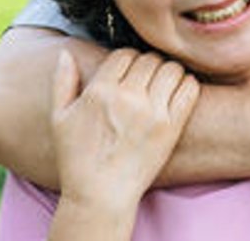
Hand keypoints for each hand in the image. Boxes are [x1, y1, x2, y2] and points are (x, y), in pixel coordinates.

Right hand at [51, 49, 198, 212]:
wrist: (100, 195)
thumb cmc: (77, 158)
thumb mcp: (60, 119)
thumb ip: (63, 82)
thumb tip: (66, 53)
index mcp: (99, 91)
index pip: (125, 54)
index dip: (128, 59)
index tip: (129, 72)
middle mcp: (127, 97)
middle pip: (150, 59)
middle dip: (149, 65)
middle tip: (148, 79)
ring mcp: (151, 112)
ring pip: (172, 69)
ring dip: (169, 73)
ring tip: (163, 85)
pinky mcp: (171, 127)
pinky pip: (189, 88)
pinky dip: (187, 84)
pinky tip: (178, 93)